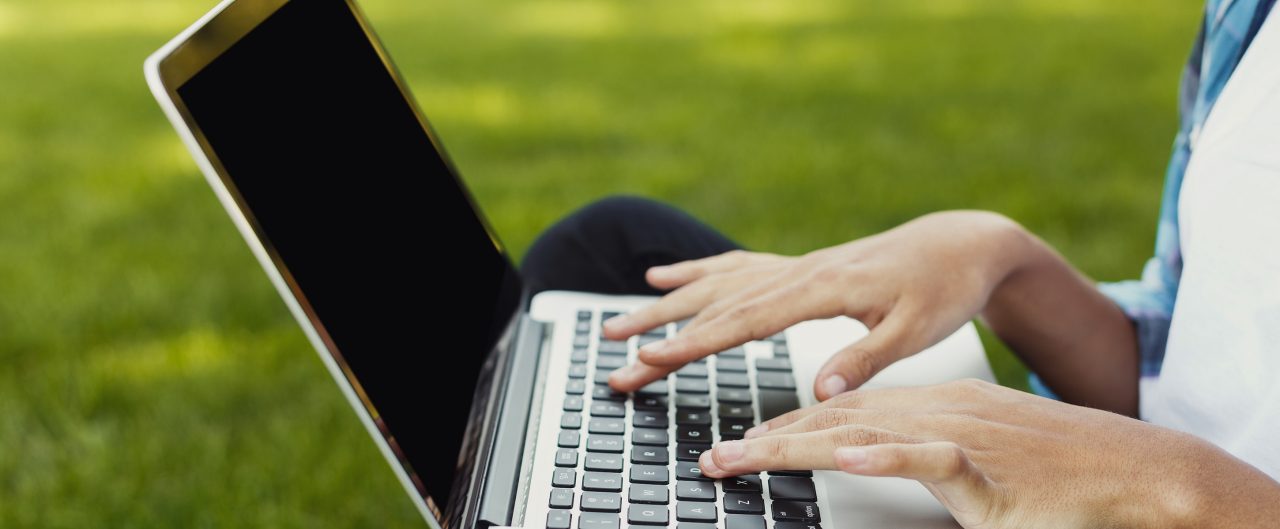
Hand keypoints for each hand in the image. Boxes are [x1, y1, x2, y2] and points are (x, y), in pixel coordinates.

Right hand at [605, 211, 1030, 398]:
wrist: (960, 243)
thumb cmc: (942, 289)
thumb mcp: (917, 330)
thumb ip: (866, 357)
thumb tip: (820, 388)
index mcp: (822, 288)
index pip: (743, 320)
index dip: (693, 342)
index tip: (651, 357)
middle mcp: (798, 272)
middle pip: (714, 304)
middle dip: (659, 332)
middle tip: (614, 356)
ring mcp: (793, 267)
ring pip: (715, 285)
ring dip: (663, 305)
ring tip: (616, 322)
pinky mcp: (797, 268)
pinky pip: (733, 268)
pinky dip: (693, 273)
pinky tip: (661, 276)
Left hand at [697, 379, 1279, 528]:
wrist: (1127, 470)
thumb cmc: (1046, 473)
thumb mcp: (965, 463)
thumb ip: (913, 460)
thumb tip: (862, 462)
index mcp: (923, 409)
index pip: (837, 418)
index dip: (781, 433)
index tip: (734, 449)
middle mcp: (931, 412)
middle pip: (834, 423)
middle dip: (768, 441)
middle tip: (715, 460)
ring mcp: (957, 433)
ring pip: (864, 436)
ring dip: (800, 448)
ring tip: (748, 457)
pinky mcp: (986, 464)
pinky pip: (931, 460)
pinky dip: (889, 458)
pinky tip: (851, 459)